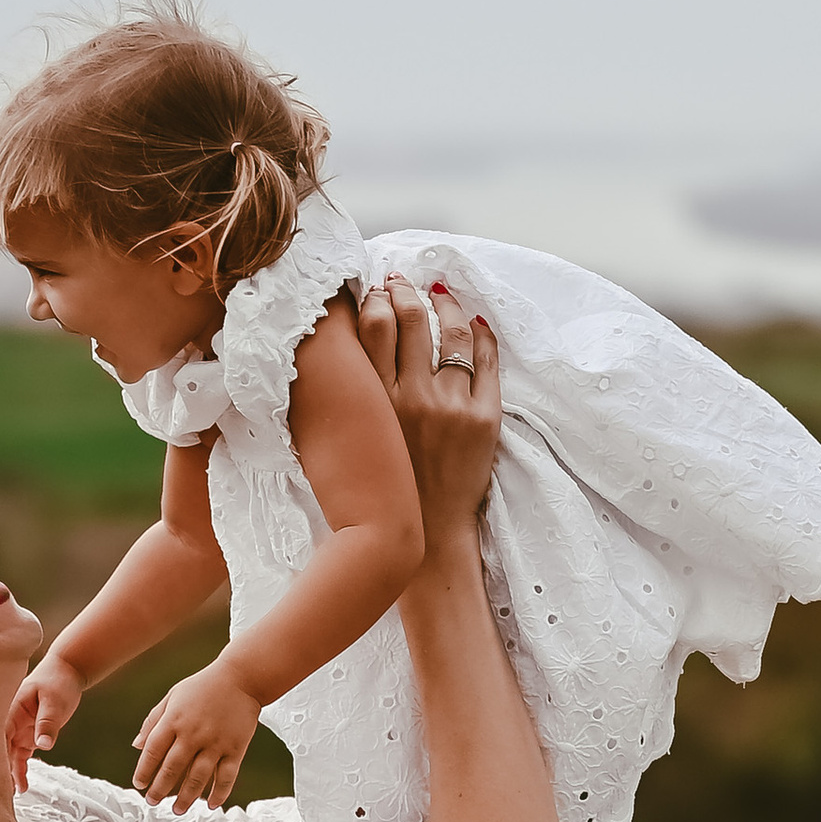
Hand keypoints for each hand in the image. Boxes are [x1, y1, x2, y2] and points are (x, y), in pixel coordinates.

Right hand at [7, 653, 82, 792]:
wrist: (67, 671)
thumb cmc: (59, 681)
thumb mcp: (55, 701)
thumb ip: (48, 723)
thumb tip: (43, 746)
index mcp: (10, 710)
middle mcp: (10, 721)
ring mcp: (17, 729)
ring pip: (7, 756)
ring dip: (7, 775)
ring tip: (8, 798)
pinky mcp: (28, 736)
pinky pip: (20, 756)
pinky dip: (20, 771)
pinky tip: (22, 788)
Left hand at [132, 654, 260, 811]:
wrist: (241, 678)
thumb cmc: (202, 687)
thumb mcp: (173, 696)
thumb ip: (154, 721)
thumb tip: (136, 746)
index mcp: (175, 719)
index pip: (153, 750)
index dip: (144, 770)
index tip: (139, 784)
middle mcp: (193, 734)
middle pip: (173, 769)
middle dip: (160, 789)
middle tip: (152, 802)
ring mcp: (216, 743)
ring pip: (198, 778)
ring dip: (186, 797)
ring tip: (177, 810)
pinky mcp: (236, 749)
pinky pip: (227, 776)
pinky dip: (219, 793)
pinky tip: (210, 805)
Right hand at [352, 272, 499, 539]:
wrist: (428, 539)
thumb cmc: (386, 495)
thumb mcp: (353, 447)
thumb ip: (348, 405)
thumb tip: (335, 367)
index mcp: (374, 404)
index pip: (372, 327)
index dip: (374, 299)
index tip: (375, 290)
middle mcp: (411, 397)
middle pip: (410, 319)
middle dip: (405, 291)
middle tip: (402, 282)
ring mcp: (450, 406)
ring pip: (452, 332)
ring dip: (445, 304)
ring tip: (440, 294)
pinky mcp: (483, 418)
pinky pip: (486, 361)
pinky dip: (482, 336)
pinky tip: (475, 323)